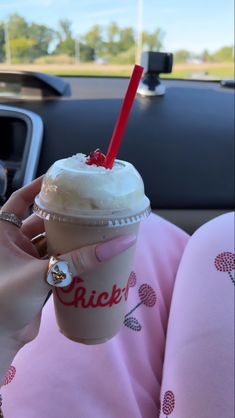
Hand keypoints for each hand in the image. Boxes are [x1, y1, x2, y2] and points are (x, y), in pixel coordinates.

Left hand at [0, 177, 135, 348]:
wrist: (0, 340)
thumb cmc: (6, 301)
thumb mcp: (43, 274)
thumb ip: (81, 260)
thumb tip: (120, 244)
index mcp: (2, 233)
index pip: (20, 199)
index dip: (39, 186)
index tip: (62, 178)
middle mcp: (12, 243)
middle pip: (41, 220)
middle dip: (63, 215)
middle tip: (86, 205)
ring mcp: (25, 261)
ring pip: (51, 242)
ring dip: (69, 238)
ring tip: (94, 227)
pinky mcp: (36, 277)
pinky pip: (56, 261)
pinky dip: (70, 257)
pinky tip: (89, 253)